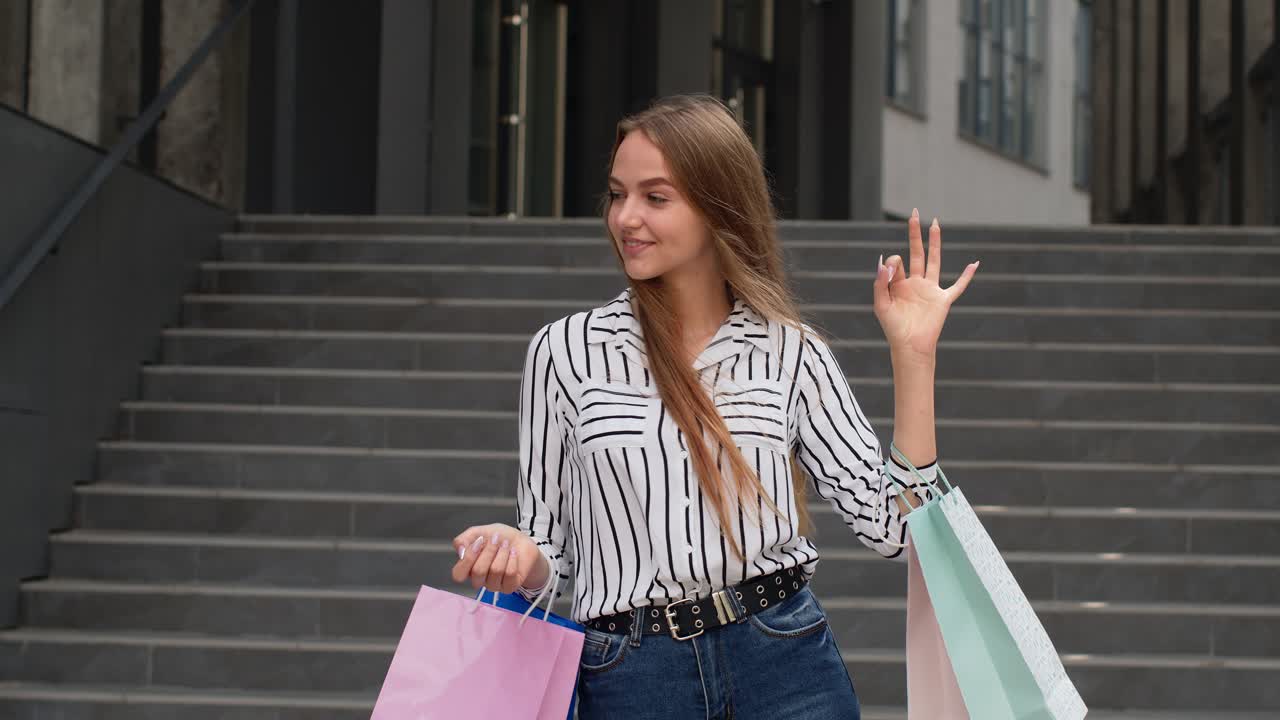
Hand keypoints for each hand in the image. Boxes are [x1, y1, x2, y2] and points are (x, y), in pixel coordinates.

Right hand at [451, 523, 545, 594]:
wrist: (520, 540)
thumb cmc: (499, 538)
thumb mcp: (478, 532)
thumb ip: (464, 539)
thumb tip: (460, 550)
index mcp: (468, 567)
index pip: (458, 574)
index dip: (468, 559)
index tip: (478, 542)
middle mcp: (479, 579)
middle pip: (478, 572)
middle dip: (489, 551)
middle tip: (496, 539)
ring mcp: (493, 585)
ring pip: (495, 571)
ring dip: (502, 553)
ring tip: (506, 545)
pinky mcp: (509, 586)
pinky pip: (509, 574)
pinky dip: (512, 559)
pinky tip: (513, 553)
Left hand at [874, 209, 978, 363]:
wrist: (909, 346)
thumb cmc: (893, 328)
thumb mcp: (881, 304)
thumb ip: (881, 282)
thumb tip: (886, 260)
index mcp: (899, 284)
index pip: (897, 262)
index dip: (893, 263)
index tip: (890, 271)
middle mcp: (916, 283)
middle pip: (917, 252)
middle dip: (915, 234)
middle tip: (914, 213)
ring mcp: (931, 289)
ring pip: (934, 261)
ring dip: (935, 242)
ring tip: (935, 224)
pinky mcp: (943, 300)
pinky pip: (958, 286)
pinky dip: (967, 276)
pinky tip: (974, 263)